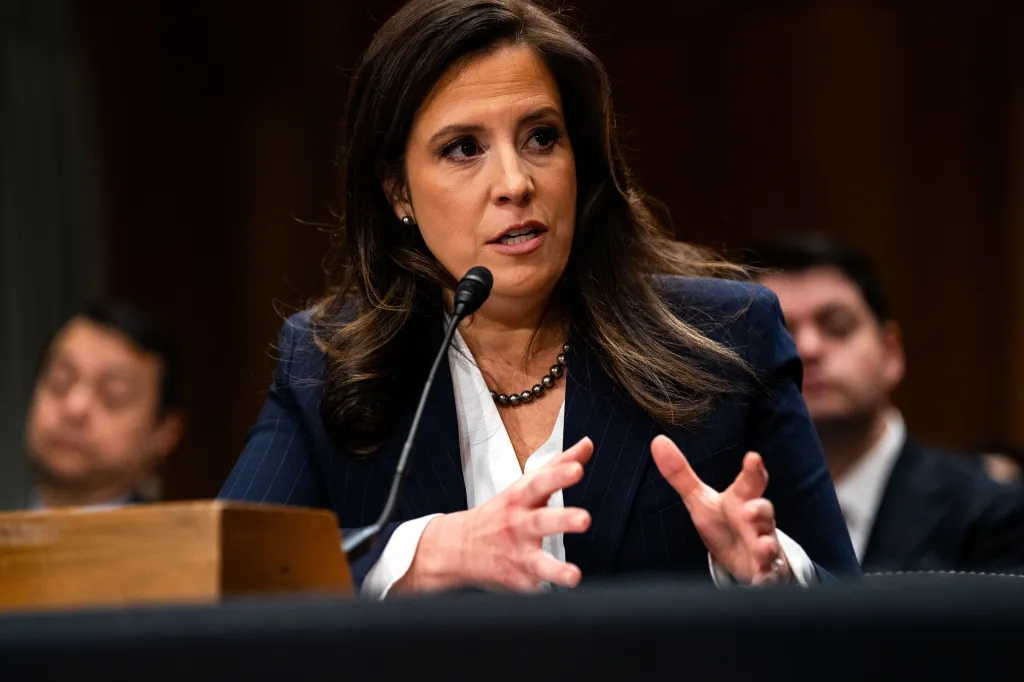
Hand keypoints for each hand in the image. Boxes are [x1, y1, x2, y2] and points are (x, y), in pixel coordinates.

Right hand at [402, 437, 592, 592]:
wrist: (460, 548)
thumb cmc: (502, 513)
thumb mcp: (525, 486)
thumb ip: (558, 466)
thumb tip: (587, 444)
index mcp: (521, 499)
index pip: (540, 482)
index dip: (559, 475)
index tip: (577, 469)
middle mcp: (518, 525)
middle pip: (541, 521)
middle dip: (563, 520)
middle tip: (584, 520)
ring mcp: (516, 554)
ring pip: (538, 563)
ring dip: (556, 570)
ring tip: (573, 576)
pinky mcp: (517, 580)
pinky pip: (533, 587)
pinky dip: (542, 591)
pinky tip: (553, 595)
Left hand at [650, 435, 790, 585]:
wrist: (746, 560)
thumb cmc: (724, 524)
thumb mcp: (699, 500)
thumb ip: (680, 473)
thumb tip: (657, 441)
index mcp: (741, 500)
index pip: (750, 482)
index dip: (753, 470)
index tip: (753, 458)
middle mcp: (757, 522)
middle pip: (764, 512)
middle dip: (760, 510)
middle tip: (750, 509)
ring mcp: (764, 548)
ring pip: (769, 545)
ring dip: (766, 546)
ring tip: (763, 546)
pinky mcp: (765, 573)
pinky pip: (768, 575)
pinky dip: (766, 578)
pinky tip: (762, 579)